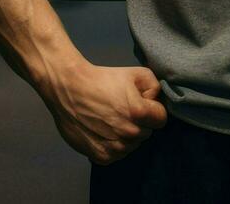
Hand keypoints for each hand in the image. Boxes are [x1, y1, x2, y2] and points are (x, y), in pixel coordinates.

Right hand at [43, 61, 168, 165]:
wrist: (68, 88)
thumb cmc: (102, 79)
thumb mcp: (136, 73)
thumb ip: (155, 87)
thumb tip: (155, 102)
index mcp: (138, 113)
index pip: (161, 119)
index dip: (152, 110)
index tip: (140, 103)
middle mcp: (128, 133)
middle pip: (146, 133)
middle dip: (140, 123)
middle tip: (122, 109)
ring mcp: (115, 148)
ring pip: (132, 145)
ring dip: (127, 135)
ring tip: (111, 120)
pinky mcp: (101, 157)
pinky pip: (117, 154)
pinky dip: (113, 145)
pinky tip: (104, 131)